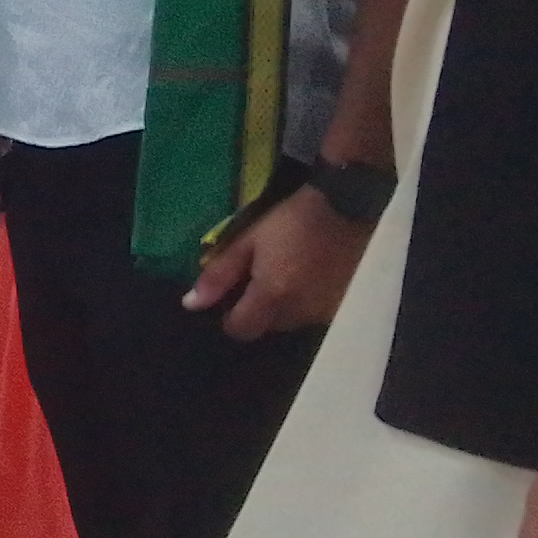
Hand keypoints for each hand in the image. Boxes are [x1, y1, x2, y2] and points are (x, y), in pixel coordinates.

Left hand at [184, 183, 373, 340]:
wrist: (346, 207)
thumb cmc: (291, 220)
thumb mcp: (248, 239)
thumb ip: (219, 274)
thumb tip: (191, 304)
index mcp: (273, 296)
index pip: (241, 330)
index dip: (231, 317)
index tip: (231, 296)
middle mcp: (300, 313)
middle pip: (267, 326)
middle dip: (258, 309)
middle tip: (258, 277)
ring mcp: (324, 312)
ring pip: (291, 321)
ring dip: (283, 305)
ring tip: (285, 273)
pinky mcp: (343, 305)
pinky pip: (314, 314)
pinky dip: (305, 302)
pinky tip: (307, 276)